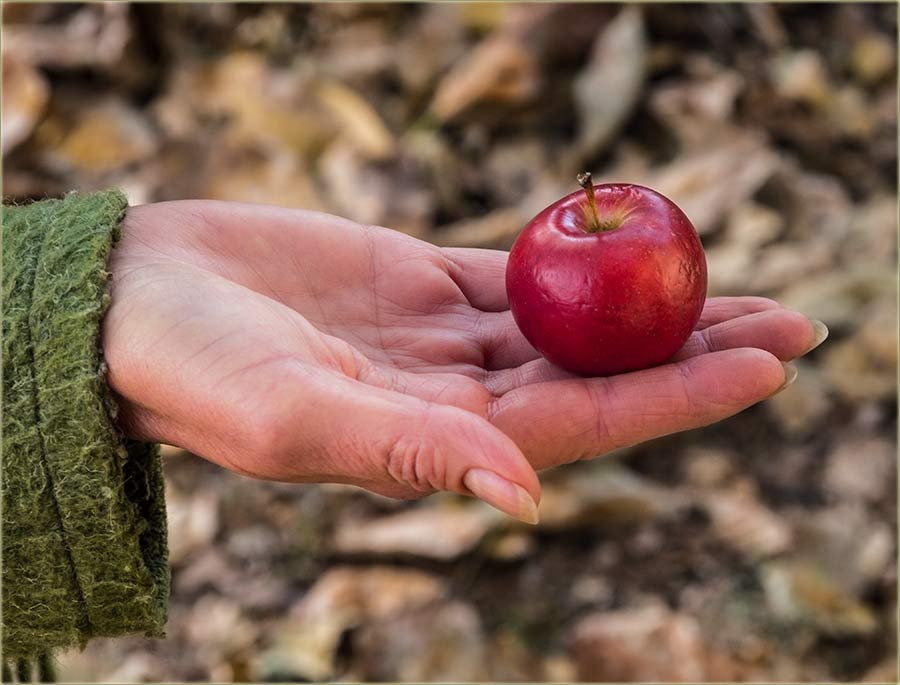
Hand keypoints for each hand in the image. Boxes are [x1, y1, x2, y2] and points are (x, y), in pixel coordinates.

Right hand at [104, 201, 824, 521]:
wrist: (141, 307)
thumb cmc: (193, 372)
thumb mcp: (293, 416)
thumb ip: (407, 452)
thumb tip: (527, 494)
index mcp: (435, 443)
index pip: (584, 423)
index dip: (677, 397)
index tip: (766, 364)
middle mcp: (454, 397)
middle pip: (599, 373)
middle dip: (694, 350)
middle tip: (795, 320)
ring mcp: (441, 338)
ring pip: (571, 321)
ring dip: (650, 303)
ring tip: (733, 280)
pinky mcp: (419, 282)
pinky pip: (516, 271)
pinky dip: (575, 259)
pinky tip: (629, 247)